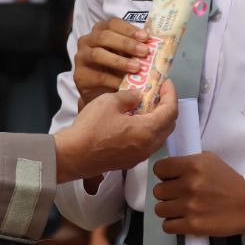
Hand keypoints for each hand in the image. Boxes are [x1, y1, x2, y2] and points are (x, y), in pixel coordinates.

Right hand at [53, 80, 176, 183]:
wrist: (73, 155)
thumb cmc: (91, 127)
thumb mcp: (110, 102)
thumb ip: (129, 97)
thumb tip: (138, 96)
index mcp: (147, 130)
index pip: (171, 110)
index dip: (171, 94)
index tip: (166, 83)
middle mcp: (148, 146)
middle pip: (169, 125)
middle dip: (167, 107)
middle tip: (158, 94)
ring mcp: (140, 156)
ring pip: (159, 136)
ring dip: (158, 120)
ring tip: (147, 106)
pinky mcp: (129, 161)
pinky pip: (147, 144)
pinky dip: (148, 131)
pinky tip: (134, 122)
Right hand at [74, 17, 150, 109]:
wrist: (99, 91)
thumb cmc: (116, 68)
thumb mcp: (126, 55)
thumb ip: (136, 48)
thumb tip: (155, 46)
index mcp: (100, 30)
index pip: (113, 23)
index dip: (129, 29)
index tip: (146, 37)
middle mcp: (87, 40)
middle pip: (104, 37)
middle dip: (126, 44)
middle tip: (144, 52)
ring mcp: (81, 57)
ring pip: (98, 54)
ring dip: (119, 61)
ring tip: (136, 68)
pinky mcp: (80, 75)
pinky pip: (97, 76)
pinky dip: (113, 80)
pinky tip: (125, 84)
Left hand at [152, 152, 244, 236]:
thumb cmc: (228, 182)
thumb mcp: (209, 160)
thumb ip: (187, 161)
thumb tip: (167, 167)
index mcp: (192, 165)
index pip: (159, 169)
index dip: (164, 175)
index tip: (171, 179)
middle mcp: (189, 185)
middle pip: (158, 191)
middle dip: (167, 194)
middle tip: (179, 195)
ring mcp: (190, 206)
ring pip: (160, 209)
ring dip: (169, 210)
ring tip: (181, 209)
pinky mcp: (193, 225)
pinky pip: (167, 226)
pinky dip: (173, 224)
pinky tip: (183, 220)